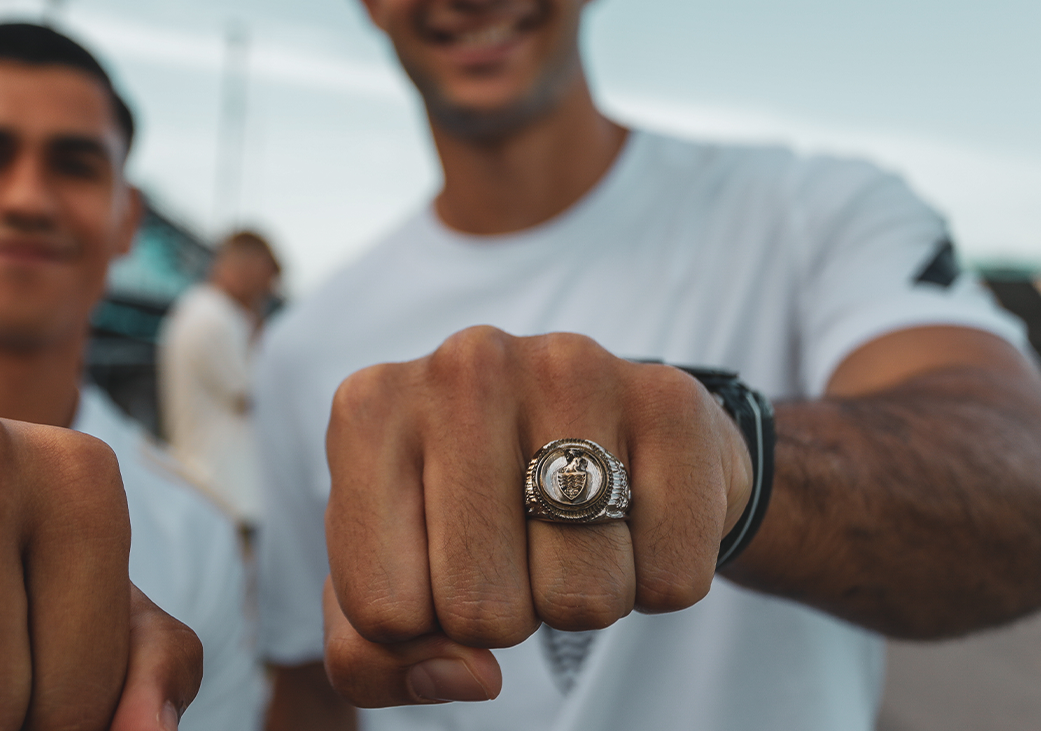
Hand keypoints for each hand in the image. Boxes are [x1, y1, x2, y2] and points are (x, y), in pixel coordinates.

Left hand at [322, 327, 750, 706]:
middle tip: (516, 550)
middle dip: (504, 614)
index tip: (440, 565)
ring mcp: (569, 369)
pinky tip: (635, 517)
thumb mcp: (389, 584)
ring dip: (583, 598)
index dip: (422, 625)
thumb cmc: (469, 517)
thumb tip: (471, 674)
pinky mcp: (670, 399)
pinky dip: (658, 581)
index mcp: (369, 410)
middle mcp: (463, 368)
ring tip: (573, 531)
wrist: (604, 440)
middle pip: (479, 608)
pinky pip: (671, 579)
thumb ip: (371, 661)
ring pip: (579, 599)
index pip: (384, 610)